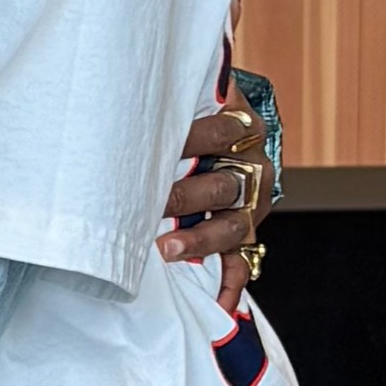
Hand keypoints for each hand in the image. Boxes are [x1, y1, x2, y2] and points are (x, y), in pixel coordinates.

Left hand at [160, 107, 273, 312]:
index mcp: (244, 128)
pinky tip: (216, 306)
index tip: (154, 147)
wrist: (230, 131)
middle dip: (182, 197)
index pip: (220, 132)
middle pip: (222, 185)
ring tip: (168, 250)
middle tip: (149, 205)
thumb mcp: (194, 95)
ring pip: (231, 227)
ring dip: (199, 240)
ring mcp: (250, 206)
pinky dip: (229, 287)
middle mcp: (252, 168)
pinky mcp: (244, 235)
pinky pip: (242, 265)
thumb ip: (177, 93)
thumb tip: (132, 80)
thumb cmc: (195, 112)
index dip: (190, 139)